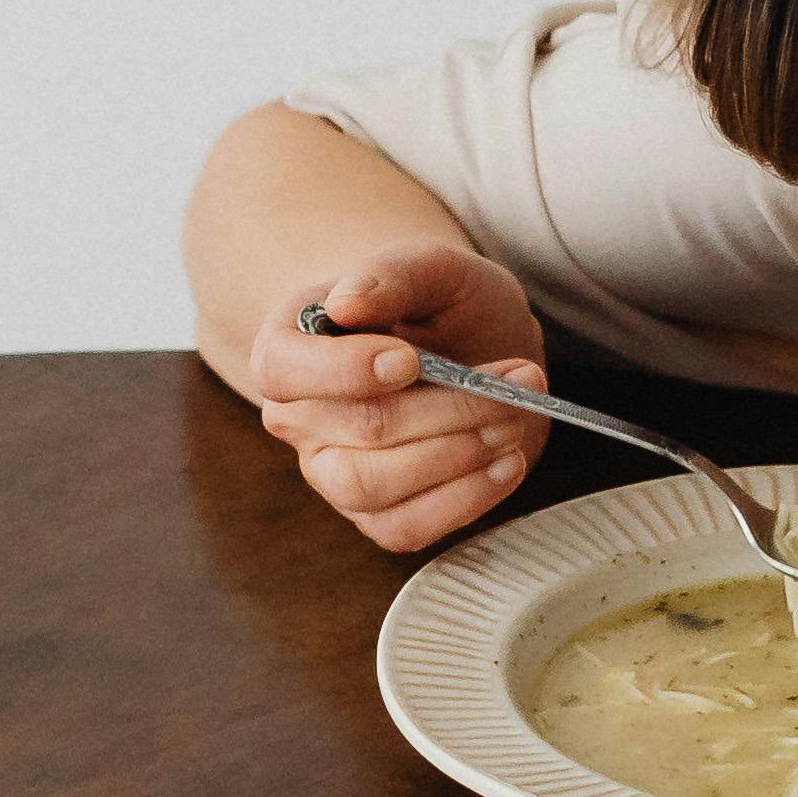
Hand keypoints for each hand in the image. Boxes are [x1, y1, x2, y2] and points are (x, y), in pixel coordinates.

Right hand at [240, 243, 550, 552]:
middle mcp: (297, 417)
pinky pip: (406, 529)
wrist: (472, 346)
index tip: (411, 359)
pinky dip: (465, 498)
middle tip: (514, 382)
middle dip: (444, 409)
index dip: (345, 371)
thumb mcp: (431, 268)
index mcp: (288, 347)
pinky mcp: (374, 515)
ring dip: (457, 455)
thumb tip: (346, 302)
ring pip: (374, 485)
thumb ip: (392, 274)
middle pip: (354, 428)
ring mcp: (331, 473)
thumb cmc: (440, 305)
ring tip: (513, 420)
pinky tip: (508, 462)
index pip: (282, 370)